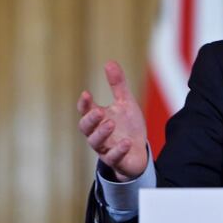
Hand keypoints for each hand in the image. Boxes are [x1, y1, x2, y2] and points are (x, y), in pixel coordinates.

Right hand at [77, 61, 147, 180]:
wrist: (139, 152)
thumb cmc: (128, 127)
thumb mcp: (125, 103)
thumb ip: (117, 85)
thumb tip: (109, 62)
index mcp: (98, 119)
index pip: (85, 110)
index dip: (84, 104)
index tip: (86, 94)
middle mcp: (97, 133)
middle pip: (86, 128)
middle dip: (90, 119)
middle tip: (99, 111)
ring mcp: (105, 148)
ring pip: (95, 142)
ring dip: (102, 133)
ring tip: (111, 123)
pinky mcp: (116, 160)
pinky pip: (113, 157)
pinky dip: (118, 150)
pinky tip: (126, 142)